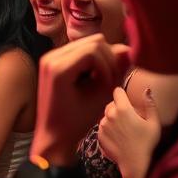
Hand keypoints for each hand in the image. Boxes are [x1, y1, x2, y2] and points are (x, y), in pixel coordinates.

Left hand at [31, 35, 131, 163]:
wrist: (52, 135)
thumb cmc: (76, 123)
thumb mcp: (100, 97)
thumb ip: (115, 72)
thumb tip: (128, 49)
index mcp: (58, 68)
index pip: (95, 48)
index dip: (109, 64)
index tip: (108, 84)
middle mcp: (50, 58)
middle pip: (92, 42)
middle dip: (107, 59)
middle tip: (109, 81)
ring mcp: (49, 58)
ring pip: (87, 44)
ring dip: (101, 60)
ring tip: (102, 81)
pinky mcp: (52, 61)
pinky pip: (79, 51)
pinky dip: (91, 62)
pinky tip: (93, 79)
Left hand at [98, 85, 160, 177]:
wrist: (134, 163)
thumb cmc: (147, 143)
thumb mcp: (154, 123)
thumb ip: (150, 104)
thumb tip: (146, 90)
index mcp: (123, 109)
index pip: (117, 91)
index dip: (123, 94)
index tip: (128, 100)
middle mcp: (110, 115)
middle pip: (112, 103)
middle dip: (119, 106)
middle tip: (130, 117)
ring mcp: (102, 125)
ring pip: (107, 114)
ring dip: (114, 117)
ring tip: (125, 128)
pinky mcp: (99, 134)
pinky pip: (103, 125)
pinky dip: (109, 127)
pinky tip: (119, 136)